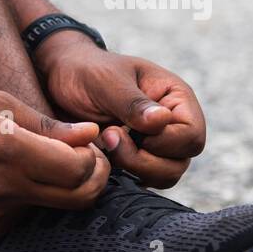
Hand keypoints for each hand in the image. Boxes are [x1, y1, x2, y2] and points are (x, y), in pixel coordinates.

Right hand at [0, 91, 108, 241]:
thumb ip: (48, 125)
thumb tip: (90, 135)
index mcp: (8, 150)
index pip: (78, 169)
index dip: (94, 160)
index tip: (90, 148)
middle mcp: (2, 189)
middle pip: (77, 198)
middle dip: (93, 180)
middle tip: (87, 163)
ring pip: (50, 209)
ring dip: (55, 190)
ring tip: (31, 164)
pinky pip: (22, 218)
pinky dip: (25, 201)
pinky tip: (1, 181)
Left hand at [37, 33, 206, 187]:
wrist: (60, 80)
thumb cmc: (87, 71)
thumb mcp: (107, 82)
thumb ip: (134, 103)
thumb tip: (163, 120)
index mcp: (176, 98)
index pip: (191, 135)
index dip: (164, 143)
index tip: (126, 131)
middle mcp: (173, 123)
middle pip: (181, 161)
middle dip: (144, 159)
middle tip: (111, 138)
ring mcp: (158, 144)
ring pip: (165, 176)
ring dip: (135, 169)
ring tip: (107, 144)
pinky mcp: (140, 159)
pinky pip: (146, 180)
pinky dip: (126, 175)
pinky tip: (105, 155)